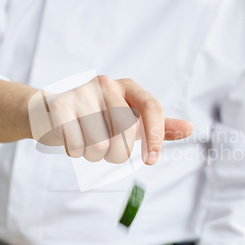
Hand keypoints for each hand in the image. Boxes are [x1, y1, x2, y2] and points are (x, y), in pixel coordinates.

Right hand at [28, 75, 192, 164]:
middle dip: (118, 154)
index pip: (152, 108)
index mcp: (129, 87)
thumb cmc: (99, 118)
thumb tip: (190, 128)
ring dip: (95, 156)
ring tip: (88, 143)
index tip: (151, 161)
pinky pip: (77, 146)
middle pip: (126, 133)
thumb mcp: (130, 121)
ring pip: (100, 145)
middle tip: (107, 150)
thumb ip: (158, 126)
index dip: (155, 137)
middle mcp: (107, 84)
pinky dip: (77, 153)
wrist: (54, 112)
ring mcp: (82, 92)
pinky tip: (73, 140)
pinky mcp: (60, 105)